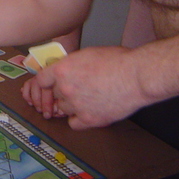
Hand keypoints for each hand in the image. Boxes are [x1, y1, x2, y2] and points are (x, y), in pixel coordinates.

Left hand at [22, 46, 148, 129]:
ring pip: (63, 109)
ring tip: (87, 99)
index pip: (41, 80)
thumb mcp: (87, 54)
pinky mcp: (89, 119)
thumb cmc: (119, 60)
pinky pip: (73, 124)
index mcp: (63, 69)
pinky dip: (79, 120)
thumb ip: (71, 64)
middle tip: (76, 90)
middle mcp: (65, 88)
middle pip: (54, 94)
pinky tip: (88, 112)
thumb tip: (65, 70)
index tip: (49, 86)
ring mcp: (76, 105)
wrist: (137, 76)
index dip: (46, 83)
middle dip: (62, 92)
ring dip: (71, 106)